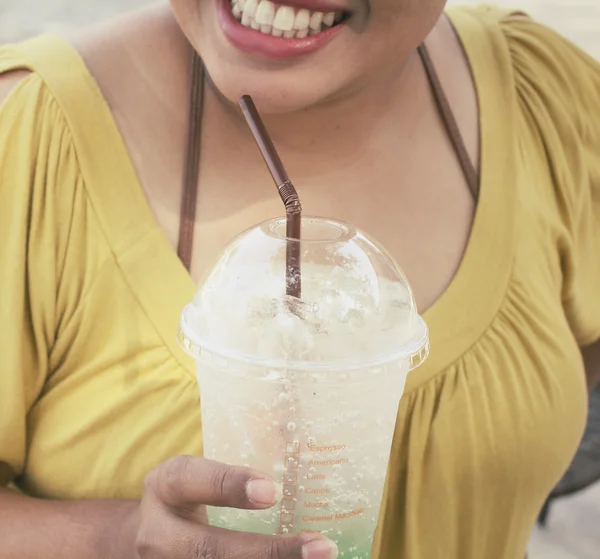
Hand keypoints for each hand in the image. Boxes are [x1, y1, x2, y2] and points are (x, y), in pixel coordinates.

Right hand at [135, 455, 337, 558]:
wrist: (150, 535)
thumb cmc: (188, 495)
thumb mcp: (197, 475)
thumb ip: (232, 474)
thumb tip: (302, 461)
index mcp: (165, 486)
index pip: (191, 479)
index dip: (229, 485)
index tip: (273, 491)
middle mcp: (158, 533)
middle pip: (209, 549)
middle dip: (268, 552)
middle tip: (320, 546)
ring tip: (319, 557)